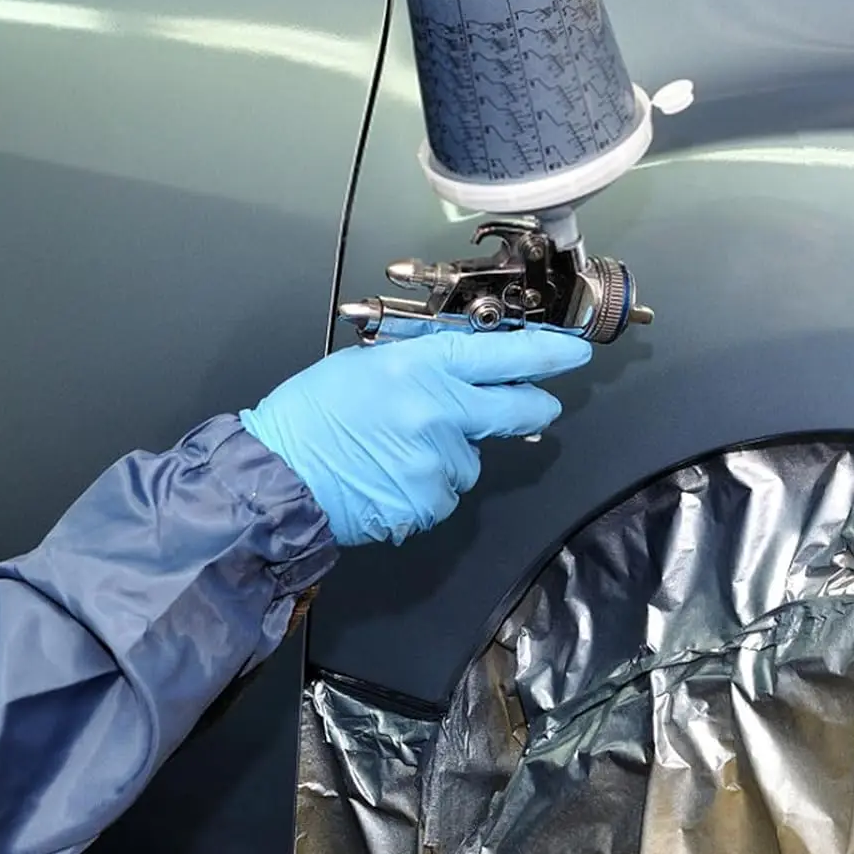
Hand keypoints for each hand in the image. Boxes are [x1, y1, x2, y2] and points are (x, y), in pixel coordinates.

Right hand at [239, 328, 591, 545]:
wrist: (279, 477)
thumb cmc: (310, 416)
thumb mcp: (366, 364)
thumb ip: (422, 366)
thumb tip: (466, 371)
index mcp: (421, 367)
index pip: (502, 354)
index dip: (547, 352)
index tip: (574, 351)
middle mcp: (439, 411)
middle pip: (516, 409)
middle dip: (531, 405)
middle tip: (534, 404)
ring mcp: (437, 461)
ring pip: (472, 458)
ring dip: (450, 455)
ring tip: (397, 451)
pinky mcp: (429, 502)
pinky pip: (446, 493)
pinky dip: (427, 487)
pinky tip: (390, 478)